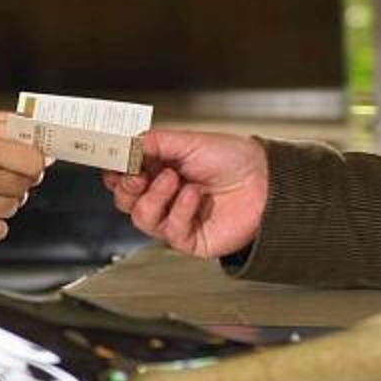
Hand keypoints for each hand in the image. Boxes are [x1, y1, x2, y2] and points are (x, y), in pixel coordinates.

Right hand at [105, 129, 269, 258]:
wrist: (266, 180)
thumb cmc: (234, 159)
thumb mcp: (188, 141)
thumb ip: (153, 143)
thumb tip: (126, 144)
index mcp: (159, 171)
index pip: (124, 177)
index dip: (115, 172)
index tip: (115, 162)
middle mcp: (164, 197)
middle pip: (125, 201)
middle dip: (127, 187)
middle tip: (137, 174)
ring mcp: (175, 219)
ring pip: (142, 218)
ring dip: (154, 197)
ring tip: (173, 179)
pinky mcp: (189, 239)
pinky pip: (170, 230)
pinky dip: (180, 209)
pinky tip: (195, 195)